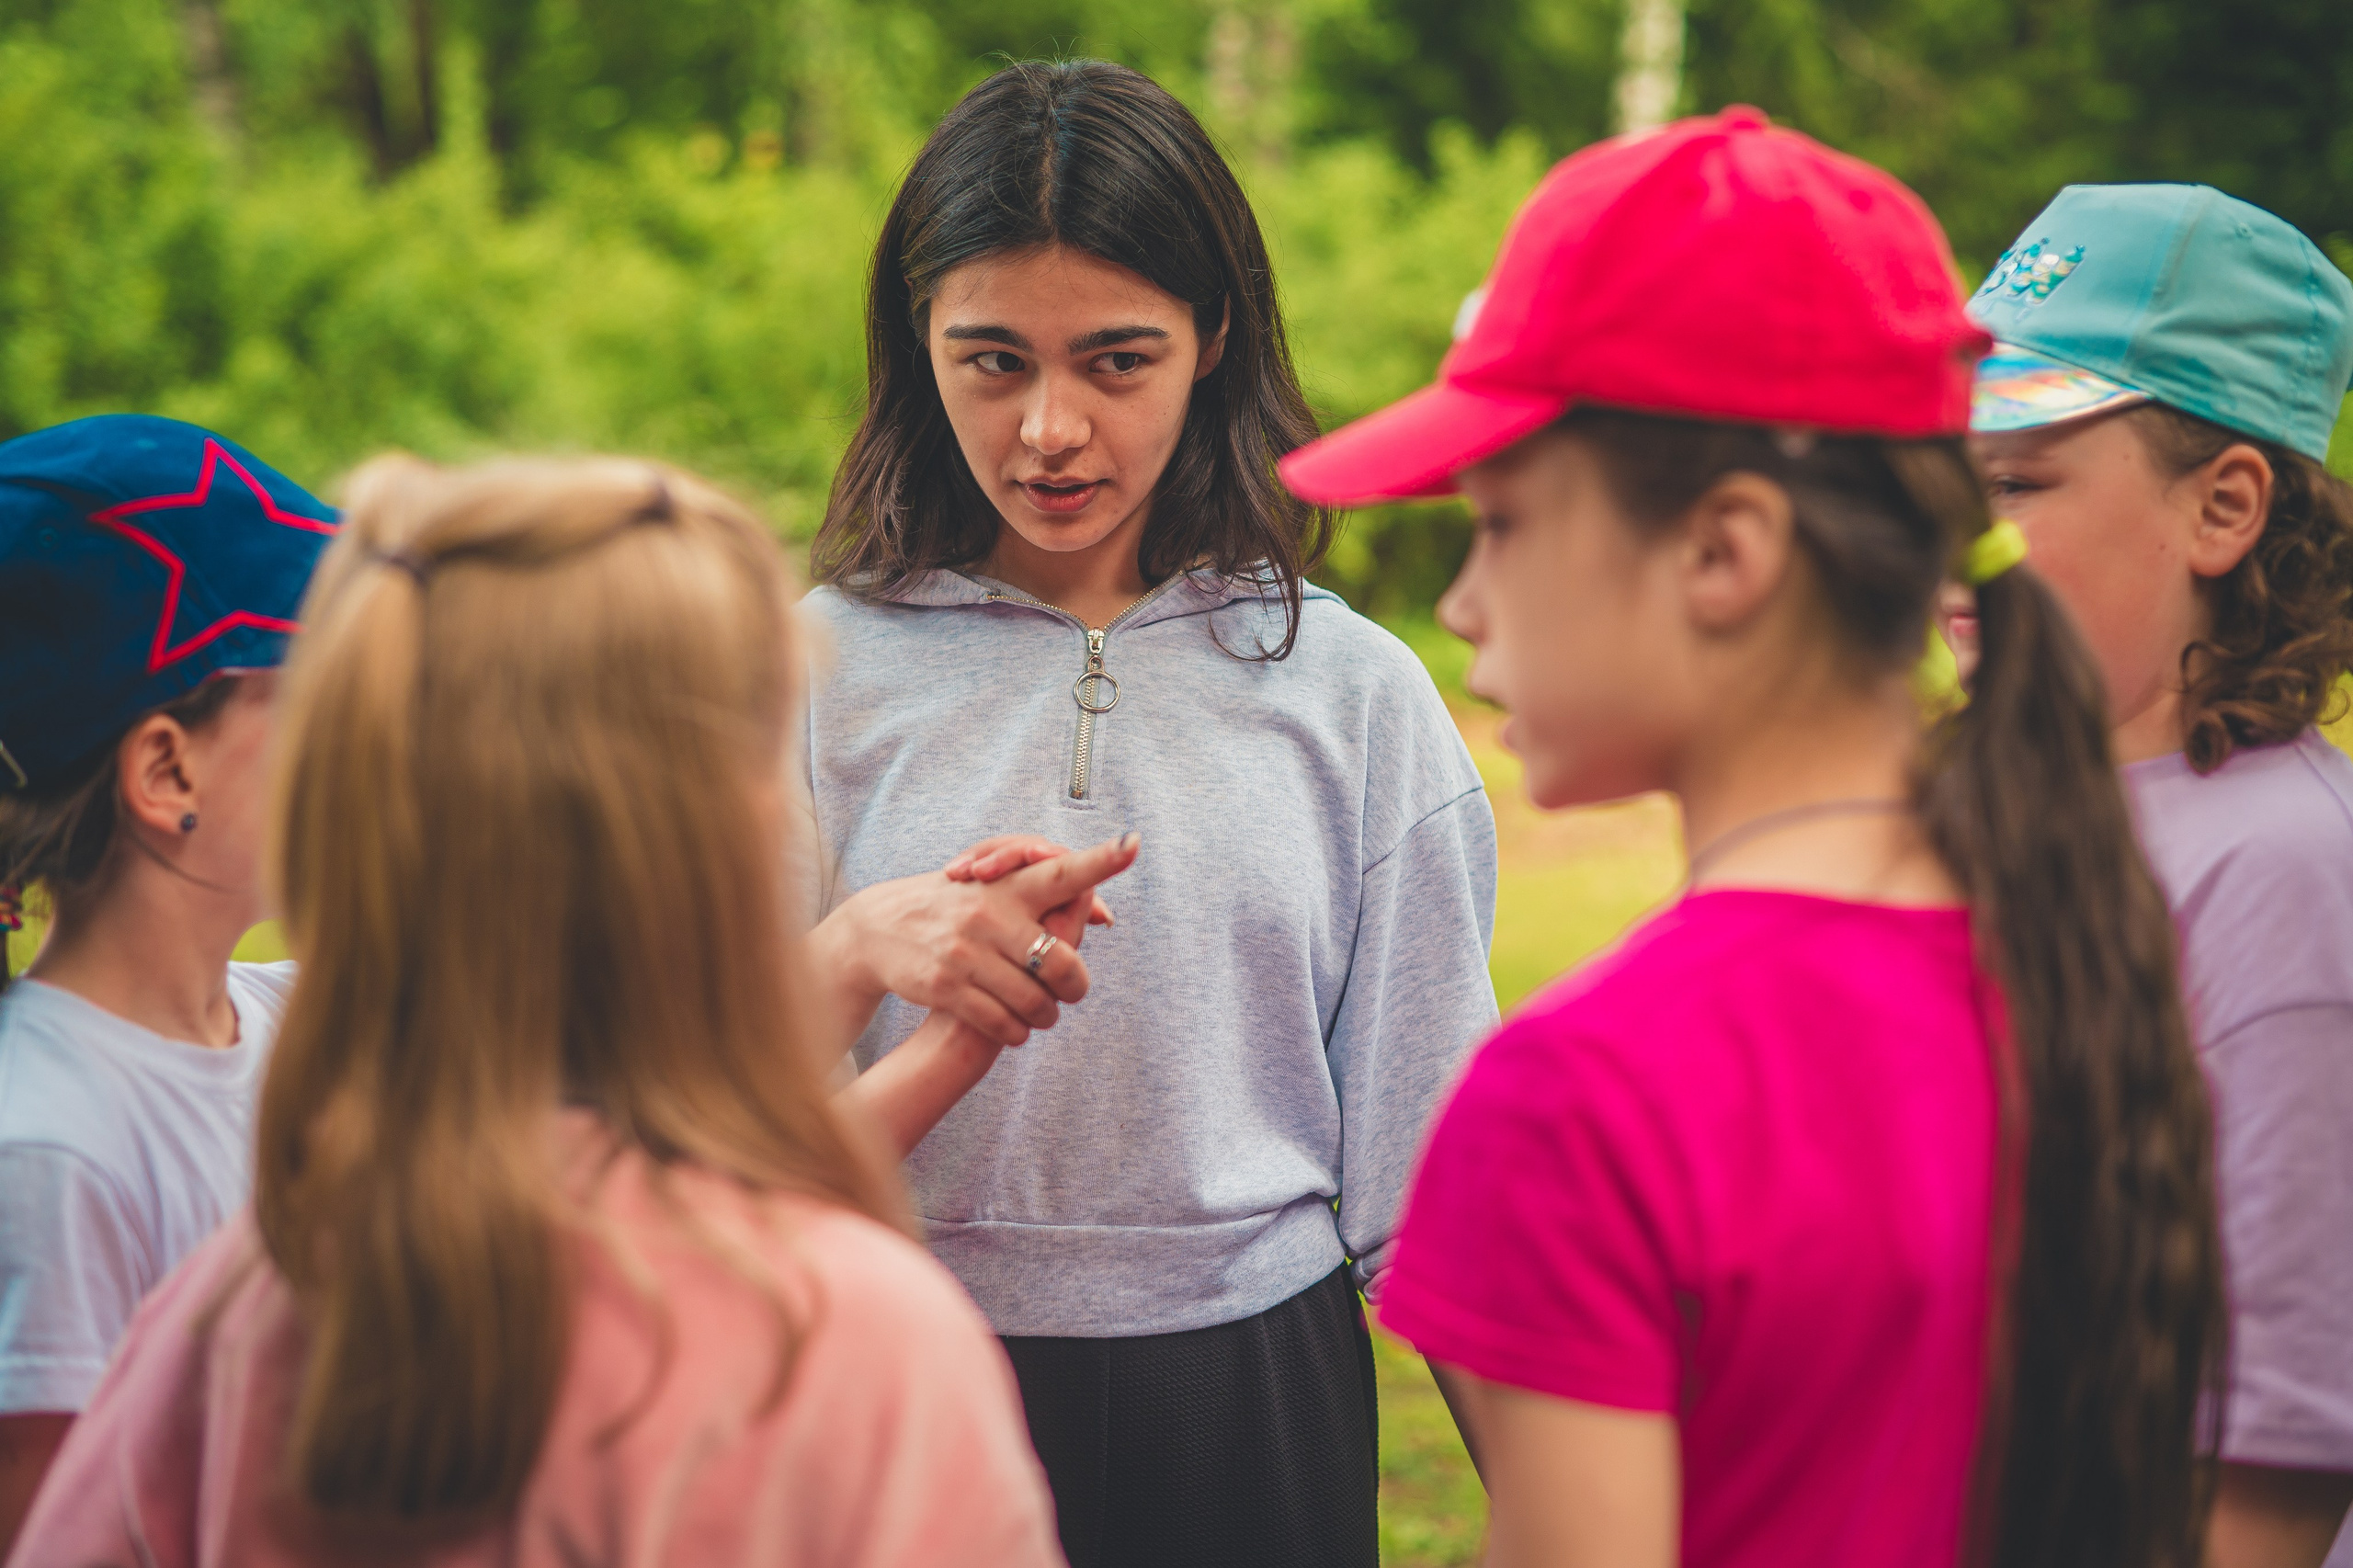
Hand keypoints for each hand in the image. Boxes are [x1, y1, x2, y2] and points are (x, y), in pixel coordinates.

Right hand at [810, 833, 1139, 1046]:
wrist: (878, 929)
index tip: (1133, 843)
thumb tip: (1103, 916)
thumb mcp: (995, 890)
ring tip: (1044, 1015)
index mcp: (1009, 888)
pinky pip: (1001, 1022)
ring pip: (1033, 1002)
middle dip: (1075, 988)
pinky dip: (1016, 1032)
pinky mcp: (945, 986)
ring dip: (1046, 1016)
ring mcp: (966, 952)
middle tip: (1073, 993)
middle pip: (1061, 965)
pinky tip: (1016, 1029)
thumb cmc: (955, 907)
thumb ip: (1049, 900)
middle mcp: (990, 916)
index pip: (1063, 873)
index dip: (1101, 860)